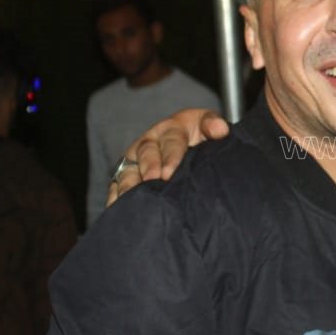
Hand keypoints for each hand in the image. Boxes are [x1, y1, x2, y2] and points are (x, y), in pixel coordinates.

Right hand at [105, 108, 230, 206]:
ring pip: (128, 171)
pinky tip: (116, 209)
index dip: (171, 156)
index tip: (170, 173)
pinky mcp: (126, 177)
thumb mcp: (207, 125)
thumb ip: (213, 124)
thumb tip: (220, 129)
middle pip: (146, 153)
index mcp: (172, 129)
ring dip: (129, 185)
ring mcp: (136, 161)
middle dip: (149, 168)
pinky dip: (115, 198)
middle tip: (153, 182)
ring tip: (131, 199)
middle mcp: (150, 142)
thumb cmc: (200, 137)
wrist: (191, 148)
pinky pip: (116, 187)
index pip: (171, 140)